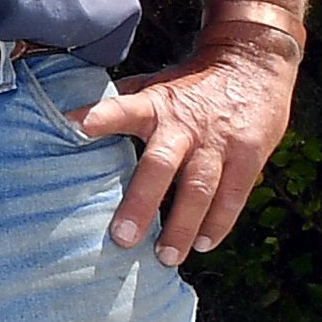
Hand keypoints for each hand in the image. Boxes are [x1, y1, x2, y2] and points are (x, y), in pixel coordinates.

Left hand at [72, 36, 299, 263]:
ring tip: (166, 258)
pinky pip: (233, 196)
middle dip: (141, 204)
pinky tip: (204, 244)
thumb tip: (69, 121)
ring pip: (199, 190)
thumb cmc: (190, 84)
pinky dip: (218, 223)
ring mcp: (218, 143)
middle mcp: (185, 126)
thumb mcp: (154, 86)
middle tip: (122, 239)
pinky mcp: (248, 156)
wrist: (252, 63)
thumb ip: (121, 107)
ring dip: (182, 227)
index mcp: (156, 105)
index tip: (72, 127)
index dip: (98, 117)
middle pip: (160, 166)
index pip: (123, 109)